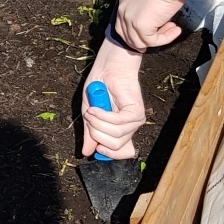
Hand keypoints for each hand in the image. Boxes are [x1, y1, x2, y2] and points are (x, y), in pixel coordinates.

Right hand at [81, 40, 146, 159]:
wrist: (107, 69)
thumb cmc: (99, 88)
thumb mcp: (90, 114)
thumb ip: (90, 133)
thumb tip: (86, 152)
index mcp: (120, 131)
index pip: (123, 153)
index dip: (109, 154)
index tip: (96, 148)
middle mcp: (129, 128)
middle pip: (115, 146)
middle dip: (97, 135)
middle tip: (89, 119)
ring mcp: (135, 121)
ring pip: (116, 136)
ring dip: (98, 123)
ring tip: (91, 110)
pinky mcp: (136, 112)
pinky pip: (118, 123)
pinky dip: (103, 116)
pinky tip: (96, 108)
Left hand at [113, 0, 184, 51]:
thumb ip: (146, 10)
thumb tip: (155, 23)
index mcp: (124, 2)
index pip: (123, 25)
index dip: (136, 34)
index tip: (150, 36)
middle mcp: (122, 11)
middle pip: (127, 36)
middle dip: (144, 41)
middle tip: (158, 40)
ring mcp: (129, 19)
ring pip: (140, 41)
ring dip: (159, 39)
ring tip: (173, 29)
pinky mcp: (140, 26)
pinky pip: (152, 41)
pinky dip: (165, 39)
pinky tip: (176, 30)